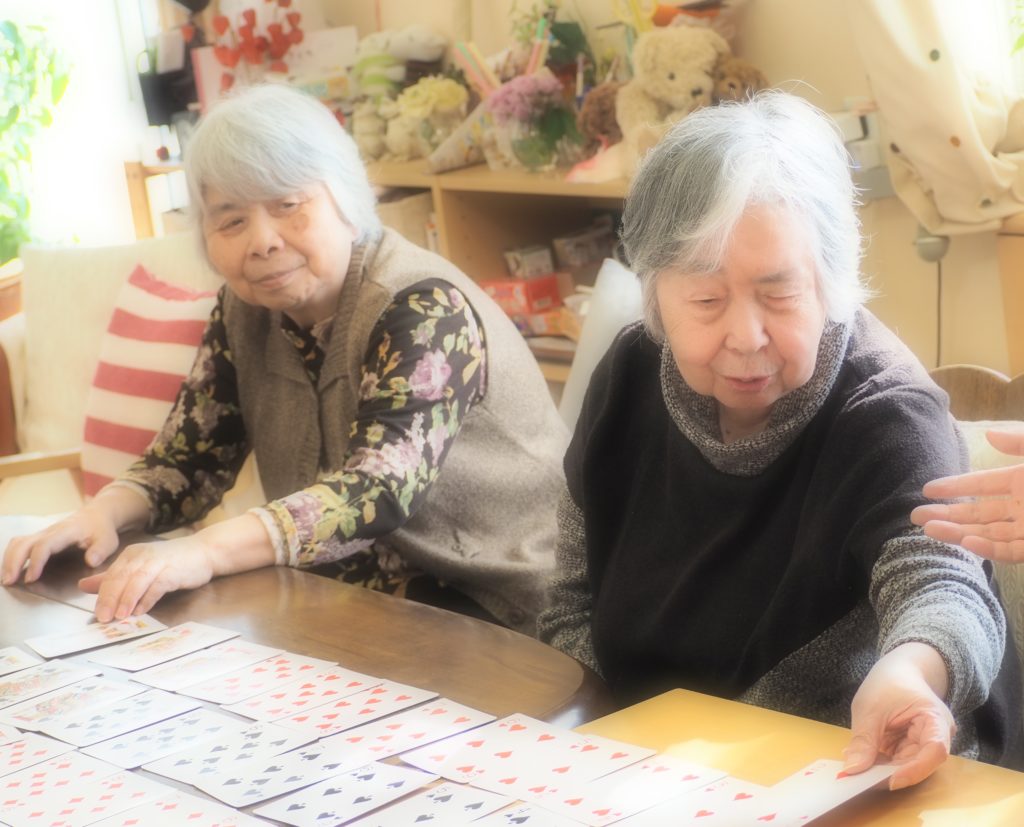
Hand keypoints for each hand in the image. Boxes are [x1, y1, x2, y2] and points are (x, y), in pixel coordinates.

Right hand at [2, 507, 118, 585]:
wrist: (97, 515)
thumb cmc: (101, 530)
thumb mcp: (108, 541)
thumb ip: (100, 551)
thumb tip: (91, 561)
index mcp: (66, 532)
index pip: (45, 545)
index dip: (36, 562)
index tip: (31, 578)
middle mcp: (50, 531)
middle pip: (24, 543)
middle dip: (14, 562)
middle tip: (9, 581)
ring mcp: (42, 534)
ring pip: (18, 543)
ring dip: (9, 560)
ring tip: (7, 579)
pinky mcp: (39, 538)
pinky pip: (19, 544)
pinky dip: (11, 557)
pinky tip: (11, 571)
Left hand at [79, 534, 214, 622]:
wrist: (204, 551)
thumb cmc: (172, 562)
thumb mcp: (139, 568)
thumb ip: (113, 577)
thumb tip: (83, 586)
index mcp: (131, 555)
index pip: (111, 576)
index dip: (102, 595)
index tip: (97, 614)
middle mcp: (142, 556)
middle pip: (121, 578)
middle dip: (110, 599)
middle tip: (103, 618)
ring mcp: (158, 562)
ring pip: (137, 581)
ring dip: (127, 599)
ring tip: (120, 616)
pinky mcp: (174, 570)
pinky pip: (157, 585)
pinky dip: (148, 598)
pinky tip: (142, 610)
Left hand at [843, 643, 953, 789]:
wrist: (898, 671)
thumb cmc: (888, 683)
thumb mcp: (870, 708)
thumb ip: (864, 740)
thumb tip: (852, 770)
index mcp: (936, 720)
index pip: (934, 751)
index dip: (914, 770)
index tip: (889, 781)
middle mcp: (936, 737)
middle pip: (919, 764)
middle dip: (891, 773)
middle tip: (861, 779)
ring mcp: (923, 744)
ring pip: (906, 766)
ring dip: (883, 770)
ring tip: (857, 769)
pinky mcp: (910, 748)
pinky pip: (897, 762)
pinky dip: (880, 764)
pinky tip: (862, 761)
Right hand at [911, 429, 1023, 561]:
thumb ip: (1020, 442)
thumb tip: (988, 434)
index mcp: (1023, 481)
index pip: (982, 485)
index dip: (954, 487)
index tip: (926, 489)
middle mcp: (1023, 507)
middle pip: (979, 514)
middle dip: (947, 515)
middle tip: (915, 516)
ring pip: (990, 535)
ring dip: (959, 533)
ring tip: (929, 530)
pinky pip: (1012, 552)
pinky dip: (990, 549)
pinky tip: (966, 542)